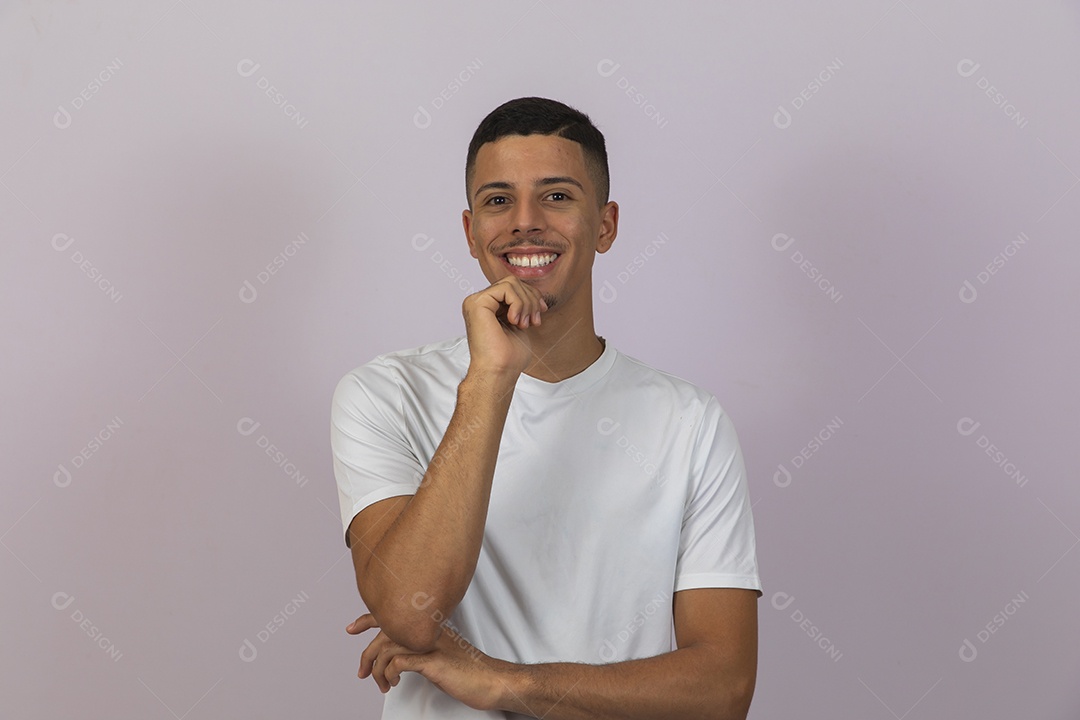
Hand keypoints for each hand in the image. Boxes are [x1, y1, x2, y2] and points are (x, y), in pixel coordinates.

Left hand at [346, 612, 513, 710]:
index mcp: (429, 626)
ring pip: (388, 647)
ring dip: (378, 669)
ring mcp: (430, 644)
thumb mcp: (439, 655)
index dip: (369, 618)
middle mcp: (428, 630)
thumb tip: (399, 658)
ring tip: (382, 684)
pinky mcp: (433, 661)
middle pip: (385, 631)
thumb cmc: (468, 671)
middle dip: (367, 653)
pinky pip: (399, 662)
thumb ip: (419, 650)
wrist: (491, 680)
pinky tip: (394, 682)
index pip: (394, 614)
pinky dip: (390, 673)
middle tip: (361, 672)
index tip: (352, 628)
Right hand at [462, 276, 547, 376]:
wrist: (499, 372)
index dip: (531, 296)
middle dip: (530, 299)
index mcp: (488, 306)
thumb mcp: (520, 322)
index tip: (541, 313)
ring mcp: (476, 301)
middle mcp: (479, 302)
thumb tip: (533, 292)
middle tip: (533, 321)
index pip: (513, 286)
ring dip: (526, 303)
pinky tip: (514, 321)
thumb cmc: (509, 357)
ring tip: (524, 323)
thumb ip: (521, 305)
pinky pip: (506, 288)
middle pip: (513, 281)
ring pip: (511, 283)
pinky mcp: (477, 303)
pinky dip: (518, 303)